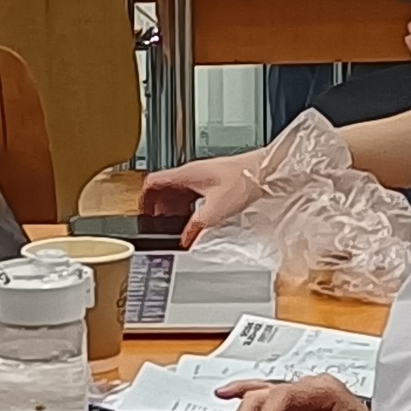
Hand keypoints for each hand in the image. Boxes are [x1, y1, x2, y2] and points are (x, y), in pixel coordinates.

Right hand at [140, 150, 262, 240]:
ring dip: (174, 209)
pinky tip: (196, 220)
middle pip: (164, 189)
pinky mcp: (213, 181)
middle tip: (160, 225)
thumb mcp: (216, 209)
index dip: (144, 199)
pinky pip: (192, 194)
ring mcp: (202, 176)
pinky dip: (188, 207)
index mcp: (186, 174)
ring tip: (177, 225)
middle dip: (159, 208)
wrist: (267, 171)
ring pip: (178, 192)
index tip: (143, 214)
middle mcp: (192, 173)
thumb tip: (186, 240)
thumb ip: (197, 226)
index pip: (152, 182)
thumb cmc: (245, 179)